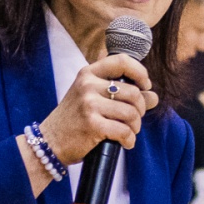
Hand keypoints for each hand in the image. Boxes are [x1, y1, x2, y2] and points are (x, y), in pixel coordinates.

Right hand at [37, 52, 155, 165]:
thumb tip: (154, 96)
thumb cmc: (74, 120)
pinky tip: (124, 143)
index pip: (122, 61)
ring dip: (135, 127)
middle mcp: (88, 85)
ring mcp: (89, 104)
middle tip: (134, 119)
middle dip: (140, 109)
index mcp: (88, 73)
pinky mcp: (92, 124)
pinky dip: (129, 140)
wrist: (50, 142)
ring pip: (131, 113)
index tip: (145, 85)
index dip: (140, 72)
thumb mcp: (94, 100)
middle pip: (133, 92)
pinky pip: (124, 131)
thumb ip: (123, 95)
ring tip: (128, 132)